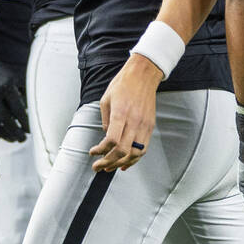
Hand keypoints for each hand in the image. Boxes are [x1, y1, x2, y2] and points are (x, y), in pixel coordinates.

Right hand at [0, 56, 28, 142]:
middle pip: (7, 121)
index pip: (19, 111)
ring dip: (6, 136)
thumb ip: (24, 88)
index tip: (29, 130)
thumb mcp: (11, 74)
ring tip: (14, 139)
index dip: (26, 123)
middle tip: (23, 139)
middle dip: (17, 133)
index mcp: (5, 85)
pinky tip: (0, 135)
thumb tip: (36, 107)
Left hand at [89, 54, 162, 171]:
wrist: (143, 75)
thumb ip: (105, 120)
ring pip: (135, 154)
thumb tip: (105, 136)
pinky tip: (125, 164)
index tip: (93, 152)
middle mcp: (134, 122)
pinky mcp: (150, 127)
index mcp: (121, 113)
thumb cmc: (122, 84)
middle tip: (98, 167)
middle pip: (123, 151)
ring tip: (109, 168)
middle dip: (108, 162)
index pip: (112, 140)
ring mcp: (144, 126)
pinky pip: (143, 149)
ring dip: (121, 164)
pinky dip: (134, 159)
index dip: (101, 151)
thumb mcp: (106, 99)